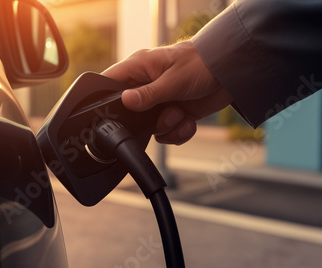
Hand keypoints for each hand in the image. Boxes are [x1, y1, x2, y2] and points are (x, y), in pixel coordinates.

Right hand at [102, 40, 231, 144]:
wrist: (232, 72)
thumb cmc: (202, 64)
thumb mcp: (173, 80)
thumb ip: (148, 94)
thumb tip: (126, 101)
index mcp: (140, 69)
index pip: (110, 83)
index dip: (107, 99)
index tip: (115, 114)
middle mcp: (146, 86)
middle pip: (130, 113)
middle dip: (148, 121)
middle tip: (164, 113)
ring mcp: (160, 101)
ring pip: (150, 127)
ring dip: (167, 127)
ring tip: (180, 114)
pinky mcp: (174, 113)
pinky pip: (167, 133)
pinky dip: (179, 132)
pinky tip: (188, 121)